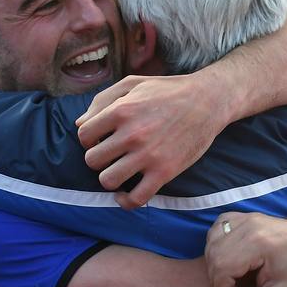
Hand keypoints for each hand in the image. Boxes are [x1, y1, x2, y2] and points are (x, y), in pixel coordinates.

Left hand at [76, 72, 225, 208]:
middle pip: (92, 160)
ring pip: (108, 180)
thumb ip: (102, 100)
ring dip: (110, 178)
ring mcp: (148, 155)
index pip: (84, 135)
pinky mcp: (164, 172)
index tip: (102, 139)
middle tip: (111, 155)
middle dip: (98, 159)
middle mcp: (131, 134)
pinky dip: (126, 202)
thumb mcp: (133, 83)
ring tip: (119, 171)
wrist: (208, 101)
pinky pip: (136, 198)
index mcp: (121, 110)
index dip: (89, 139)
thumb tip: (79, 124)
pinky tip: (125, 195)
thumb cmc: (167, 90)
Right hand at [205, 213, 286, 286]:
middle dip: (217, 277)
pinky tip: (231, 257)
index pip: (221, 265)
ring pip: (213, 238)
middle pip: (214, 252)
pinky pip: (221, 225)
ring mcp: (251, 218)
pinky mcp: (251, 216)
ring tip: (233, 277)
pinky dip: (218, 241)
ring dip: (215, 260)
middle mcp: (252, 225)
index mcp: (260, 243)